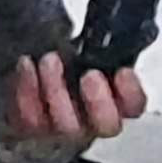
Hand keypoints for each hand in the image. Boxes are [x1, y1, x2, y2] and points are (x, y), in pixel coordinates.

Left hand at [8, 52, 146, 144]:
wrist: (30, 69)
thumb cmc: (65, 60)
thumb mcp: (87, 48)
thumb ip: (104, 46)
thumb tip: (112, 30)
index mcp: (115, 101)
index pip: (134, 107)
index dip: (131, 93)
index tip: (122, 72)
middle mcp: (92, 123)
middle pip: (106, 125)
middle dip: (99, 100)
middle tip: (89, 75)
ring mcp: (61, 131)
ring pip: (65, 125)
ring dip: (58, 90)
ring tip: (50, 60)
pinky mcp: (31, 129)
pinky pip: (29, 119)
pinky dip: (27, 89)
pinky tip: (27, 65)